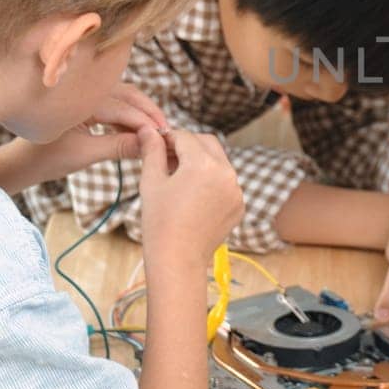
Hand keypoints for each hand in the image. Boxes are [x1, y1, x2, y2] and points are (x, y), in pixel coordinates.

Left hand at [49, 82, 169, 171]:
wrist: (21, 161)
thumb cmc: (45, 158)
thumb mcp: (84, 154)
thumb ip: (118, 147)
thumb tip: (149, 144)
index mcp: (80, 99)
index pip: (123, 108)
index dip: (146, 123)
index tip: (165, 136)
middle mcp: (84, 90)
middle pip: (128, 95)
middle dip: (149, 113)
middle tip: (168, 132)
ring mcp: (86, 94)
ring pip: (124, 98)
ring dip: (141, 114)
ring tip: (157, 133)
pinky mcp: (87, 102)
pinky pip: (115, 104)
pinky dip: (129, 116)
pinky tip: (138, 130)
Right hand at [138, 128, 242, 266]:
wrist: (177, 258)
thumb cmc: (160, 221)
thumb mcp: (151, 182)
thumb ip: (153, 151)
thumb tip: (149, 129)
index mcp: (203, 164)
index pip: (185, 136)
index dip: (168, 138)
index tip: (156, 144)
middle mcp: (226, 172)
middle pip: (207, 143)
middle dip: (188, 145)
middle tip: (167, 157)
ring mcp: (236, 189)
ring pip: (219, 161)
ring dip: (201, 161)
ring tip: (178, 177)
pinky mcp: (239, 204)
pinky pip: (226, 182)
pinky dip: (212, 181)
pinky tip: (193, 195)